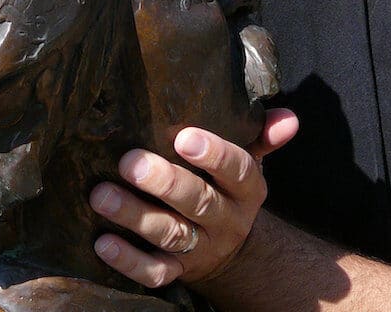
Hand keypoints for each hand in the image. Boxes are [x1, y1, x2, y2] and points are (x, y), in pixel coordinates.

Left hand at [91, 108, 297, 287]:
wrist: (228, 249)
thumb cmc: (226, 188)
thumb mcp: (248, 162)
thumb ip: (262, 135)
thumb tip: (289, 118)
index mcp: (246, 189)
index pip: (237, 169)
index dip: (214, 154)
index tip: (184, 136)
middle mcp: (227, 220)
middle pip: (198, 202)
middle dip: (164, 182)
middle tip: (129, 162)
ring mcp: (201, 249)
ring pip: (170, 234)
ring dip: (135, 215)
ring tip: (101, 196)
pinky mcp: (178, 272)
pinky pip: (155, 272)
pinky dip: (129, 260)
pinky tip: (103, 242)